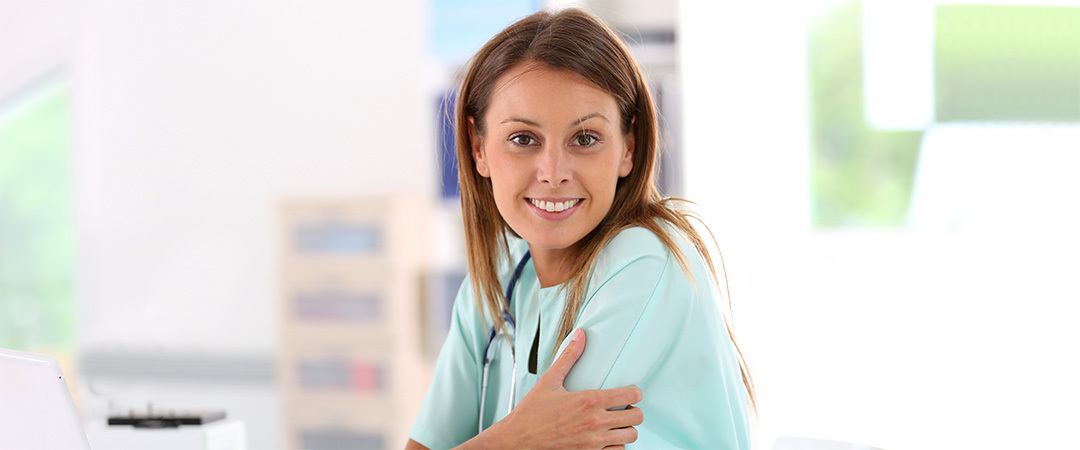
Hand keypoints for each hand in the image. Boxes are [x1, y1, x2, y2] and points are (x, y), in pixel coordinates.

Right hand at [462, 329, 643, 448]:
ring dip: (628, 428)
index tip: (632, 392)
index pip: (631, 395)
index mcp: (589, 401)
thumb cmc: (531, 412)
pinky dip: (617, 444)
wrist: (518, 440)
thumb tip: (580, 335)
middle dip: (634, 410)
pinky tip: (608, 437)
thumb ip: (569, 357)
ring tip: (618, 422)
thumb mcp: (549, 381)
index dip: (635, 392)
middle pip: (637, 416)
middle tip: (626, 407)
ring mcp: (594, 441)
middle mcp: (595, 422)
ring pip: (631, 435)